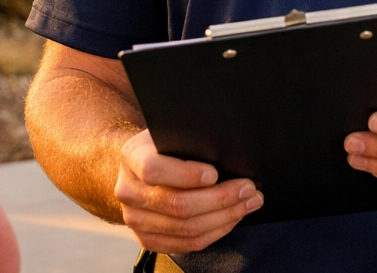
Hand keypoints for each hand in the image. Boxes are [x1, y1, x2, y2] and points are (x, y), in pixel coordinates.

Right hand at [114, 129, 262, 251]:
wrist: (140, 168)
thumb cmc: (165, 146)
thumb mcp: (171, 133)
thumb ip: (190, 140)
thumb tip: (229, 150)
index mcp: (131, 157)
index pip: (153, 169)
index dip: (186, 174)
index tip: (215, 173)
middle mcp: (128, 191)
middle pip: (176, 204)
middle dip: (220, 198)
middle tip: (248, 188)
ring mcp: (135, 219)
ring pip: (186, 228)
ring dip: (224, 217)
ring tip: (248, 203)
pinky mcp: (147, 239)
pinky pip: (186, 244)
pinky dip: (215, 232)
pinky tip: (232, 218)